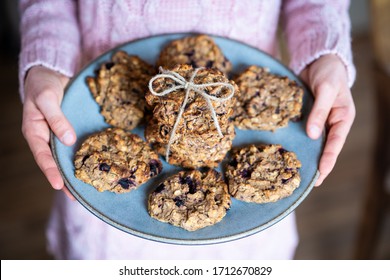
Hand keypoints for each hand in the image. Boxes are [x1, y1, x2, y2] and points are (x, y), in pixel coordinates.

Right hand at [22, 66, 75, 198]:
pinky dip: (83, 157)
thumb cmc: (44, 85)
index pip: (43, 157)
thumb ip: (56, 119)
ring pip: (67, 157)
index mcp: (35, 132)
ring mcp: (59, 135)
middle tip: (78, 198)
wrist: (52, 73)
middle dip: (66, 180)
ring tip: (87, 189)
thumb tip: (68, 140)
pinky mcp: (70, 130)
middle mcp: (47, 137)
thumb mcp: (47, 99)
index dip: (51, 172)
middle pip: (56, 163)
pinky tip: (94, 166)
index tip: (60, 186)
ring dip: (76, 172)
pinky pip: (77, 146)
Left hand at [300, 54, 354, 185]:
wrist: (318, 61)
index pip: (335, 143)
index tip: (320, 175)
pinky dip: (299, 143)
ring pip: (314, 143)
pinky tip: (290, 152)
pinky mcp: (307, 118)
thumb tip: (313, 135)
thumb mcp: (325, 89)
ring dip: (308, 156)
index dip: (328, 160)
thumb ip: (320, 111)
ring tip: (298, 173)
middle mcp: (332, 123)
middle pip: (326, 148)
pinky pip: (304, 133)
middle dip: (318, 164)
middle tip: (309, 183)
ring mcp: (319, 121)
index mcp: (343, 118)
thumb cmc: (328, 73)